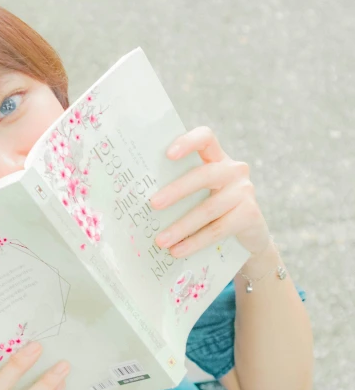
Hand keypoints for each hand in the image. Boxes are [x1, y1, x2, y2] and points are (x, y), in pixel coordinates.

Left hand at [149, 126, 270, 258]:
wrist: (246, 239)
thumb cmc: (211, 214)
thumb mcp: (197, 197)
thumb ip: (178, 192)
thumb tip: (139, 202)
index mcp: (216, 159)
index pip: (205, 138)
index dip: (188, 142)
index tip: (168, 155)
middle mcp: (233, 170)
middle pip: (204, 175)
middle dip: (176, 191)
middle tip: (153, 204)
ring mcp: (244, 191)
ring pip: (208, 209)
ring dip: (181, 227)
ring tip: (161, 241)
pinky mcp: (250, 214)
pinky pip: (218, 229)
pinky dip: (195, 242)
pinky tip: (178, 251)